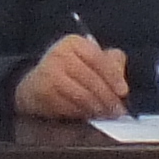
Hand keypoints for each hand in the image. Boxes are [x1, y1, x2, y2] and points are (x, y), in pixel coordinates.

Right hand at [11, 32, 130, 121]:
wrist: (35, 84)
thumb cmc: (69, 71)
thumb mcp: (89, 60)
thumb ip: (110, 64)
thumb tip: (122, 83)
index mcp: (73, 42)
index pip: (97, 58)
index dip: (113, 76)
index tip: (123, 91)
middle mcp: (58, 54)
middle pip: (90, 79)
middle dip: (107, 97)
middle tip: (118, 110)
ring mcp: (48, 73)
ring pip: (80, 95)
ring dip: (96, 108)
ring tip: (106, 114)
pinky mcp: (42, 92)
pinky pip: (68, 106)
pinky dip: (81, 113)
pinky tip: (89, 115)